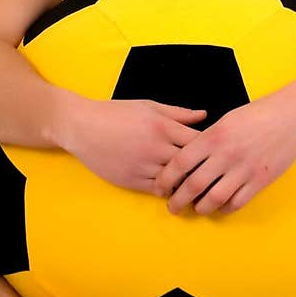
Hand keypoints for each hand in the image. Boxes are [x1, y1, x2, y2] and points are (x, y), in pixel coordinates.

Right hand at [60, 97, 207, 193]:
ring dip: (185, 182)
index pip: (198, 141)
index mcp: (163, 127)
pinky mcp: (132, 181)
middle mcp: (156, 148)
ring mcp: (144, 166)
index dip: (209, 147)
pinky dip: (167, 189)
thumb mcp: (149, 106)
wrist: (82, 127)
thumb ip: (178, 113)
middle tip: (210, 172)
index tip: (213, 150)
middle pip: (191, 164)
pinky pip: (158, 191)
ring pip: (176, 181)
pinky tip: (172, 186)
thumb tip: (204, 115)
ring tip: (193, 182)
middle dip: (201, 168)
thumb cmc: (116, 113)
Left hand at [154, 88, 295, 215]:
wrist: (291, 115)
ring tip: (196, 208)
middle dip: (178, 200)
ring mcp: (244, 169)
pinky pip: (237, 202)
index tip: (160, 187)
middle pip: (193, 185)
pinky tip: (220, 207)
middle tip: (172, 207)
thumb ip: (206, 139)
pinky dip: (224, 208)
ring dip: (200, 208)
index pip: (180, 163)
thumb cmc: (256, 114)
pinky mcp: (261, 180)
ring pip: (214, 198)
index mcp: (214, 136)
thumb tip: (187, 159)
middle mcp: (226, 154)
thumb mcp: (226, 120)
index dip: (166, 179)